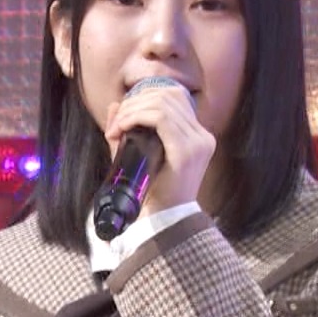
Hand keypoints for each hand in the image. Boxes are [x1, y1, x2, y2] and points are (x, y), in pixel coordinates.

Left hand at [104, 86, 214, 216]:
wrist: (167, 220)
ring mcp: (197, 143)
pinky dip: (137, 117)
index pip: (174, 97)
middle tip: (116, 121)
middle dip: (136, 102)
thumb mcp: (140, 154)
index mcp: (197, 135)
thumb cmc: (154, 191)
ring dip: (133, 110)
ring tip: (117, 126)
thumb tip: (115, 105)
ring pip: (162, 104)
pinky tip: (123, 128)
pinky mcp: (186, 151)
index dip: (145, 97)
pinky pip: (161, 118)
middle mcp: (202, 136)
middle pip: (168, 96)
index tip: (124, 114)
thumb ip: (129, 129)